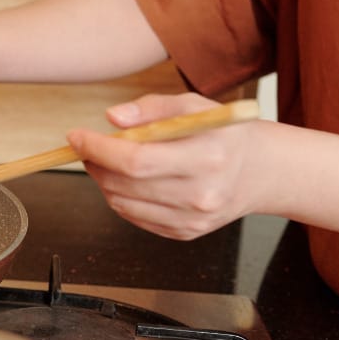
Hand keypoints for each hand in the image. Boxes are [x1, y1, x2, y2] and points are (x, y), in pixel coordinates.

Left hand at [66, 93, 266, 239]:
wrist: (262, 172)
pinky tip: (130, 180)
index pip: (137, 160)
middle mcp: (201, 195)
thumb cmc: (225, 134)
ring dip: (104, 181)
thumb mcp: (195, 106)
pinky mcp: (186, 233)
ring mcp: (193, 219)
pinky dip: (121, 198)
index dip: (98, 149)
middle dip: (95, 163)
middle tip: (87, 146)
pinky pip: (136, 218)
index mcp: (206, 157)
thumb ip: (151, 109)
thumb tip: (113, 118)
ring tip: (108, 161)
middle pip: (125, 185)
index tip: (76, 137)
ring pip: (123, 204)